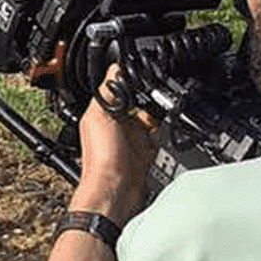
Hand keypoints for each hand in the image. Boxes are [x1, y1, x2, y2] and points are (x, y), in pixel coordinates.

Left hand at [72, 62, 156, 224]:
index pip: (118, 90)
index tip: (142, 77)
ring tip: (151, 127)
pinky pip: (158, 139)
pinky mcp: (144, 153)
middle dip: (147, 103)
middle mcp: (116, 125)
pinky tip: (156, 140)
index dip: (130, 84)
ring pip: (151, 120)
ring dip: (155, 121)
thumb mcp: (100, 116)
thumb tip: (115, 68)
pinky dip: (160, 138)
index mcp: (102, 114)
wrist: (115, 192)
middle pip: (139, 103)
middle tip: (148, 107)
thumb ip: (108, 92)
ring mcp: (131, 140)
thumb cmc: (100, 159)